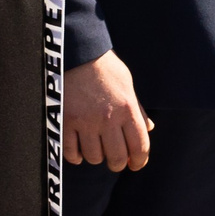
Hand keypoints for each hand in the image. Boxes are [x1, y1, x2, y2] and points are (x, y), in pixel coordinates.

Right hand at [65, 50, 152, 170]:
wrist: (75, 51)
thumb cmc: (103, 66)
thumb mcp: (126, 83)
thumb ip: (137, 109)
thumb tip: (149, 128)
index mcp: (127, 109)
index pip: (139, 147)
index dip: (139, 161)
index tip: (135, 164)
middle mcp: (108, 118)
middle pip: (117, 158)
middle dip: (117, 163)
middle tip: (114, 159)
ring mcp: (85, 121)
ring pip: (94, 158)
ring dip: (96, 156)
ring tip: (95, 147)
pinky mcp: (65, 121)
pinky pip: (72, 152)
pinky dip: (76, 155)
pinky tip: (78, 149)